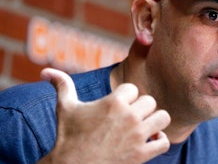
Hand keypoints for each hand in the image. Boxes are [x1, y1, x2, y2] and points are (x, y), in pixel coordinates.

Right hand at [38, 68, 170, 163]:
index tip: (116, 107)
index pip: (133, 89)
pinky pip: (164, 141)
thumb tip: (46, 71)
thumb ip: (62, 85)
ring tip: (144, 127)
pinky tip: (148, 142)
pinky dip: (159, 141)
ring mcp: (137, 136)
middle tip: (129, 118)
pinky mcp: (142, 154)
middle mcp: (129, 117)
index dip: (125, 97)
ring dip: (155, 122)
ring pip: (163, 117)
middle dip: (141, 108)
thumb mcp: (65, 108)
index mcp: (113, 102)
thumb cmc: (68, 137)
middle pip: (150, 101)